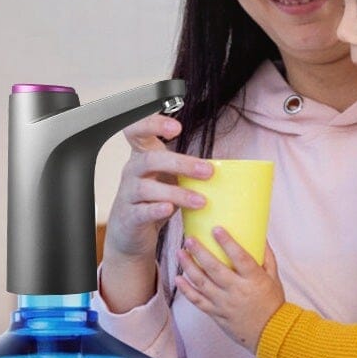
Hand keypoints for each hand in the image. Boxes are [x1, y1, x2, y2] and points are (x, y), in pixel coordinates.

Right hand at [98, 112, 216, 312]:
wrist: (132, 233)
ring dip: (177, 193)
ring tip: (201, 201)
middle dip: (181, 163)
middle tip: (208, 171)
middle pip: (151, 159)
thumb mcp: (169, 179)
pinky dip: (156, 209)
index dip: (153, 124)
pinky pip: (141, 211)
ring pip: (146, 188)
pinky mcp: (129, 217)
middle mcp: (132, 171)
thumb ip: (188, 169)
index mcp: (143, 156)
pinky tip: (169, 209)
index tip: (176, 128)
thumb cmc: (154, 201)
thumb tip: (229, 166)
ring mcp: (128, 194)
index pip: (137, 130)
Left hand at [174, 231, 284, 350]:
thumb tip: (260, 236)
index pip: (240, 257)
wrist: (270, 334)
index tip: (217, 229)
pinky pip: (198, 301)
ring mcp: (225, 304)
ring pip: (202, 283)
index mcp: (254, 280)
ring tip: (180, 253)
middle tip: (190, 239)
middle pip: (215, 269)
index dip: (227, 243)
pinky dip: (186, 290)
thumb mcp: (274, 278)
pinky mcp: (216, 314)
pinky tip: (179, 278)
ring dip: (189, 267)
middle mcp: (238, 291)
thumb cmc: (273, 304)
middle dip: (200, 252)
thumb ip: (267, 257)